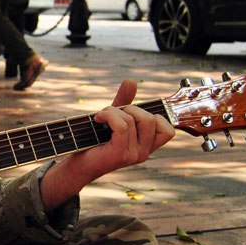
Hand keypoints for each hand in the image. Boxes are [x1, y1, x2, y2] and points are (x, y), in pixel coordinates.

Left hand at [40, 79, 174, 210]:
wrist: (77, 164)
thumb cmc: (95, 140)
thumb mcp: (113, 118)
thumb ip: (125, 101)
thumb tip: (131, 81)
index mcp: (147, 146)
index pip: (168, 131)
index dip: (154, 116)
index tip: (132, 113)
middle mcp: (144, 153)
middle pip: (152, 119)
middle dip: (130, 109)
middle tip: (112, 114)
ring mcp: (133, 155)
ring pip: (133, 120)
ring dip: (114, 111)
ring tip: (101, 117)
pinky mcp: (120, 155)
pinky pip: (122, 126)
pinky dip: (109, 116)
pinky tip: (97, 118)